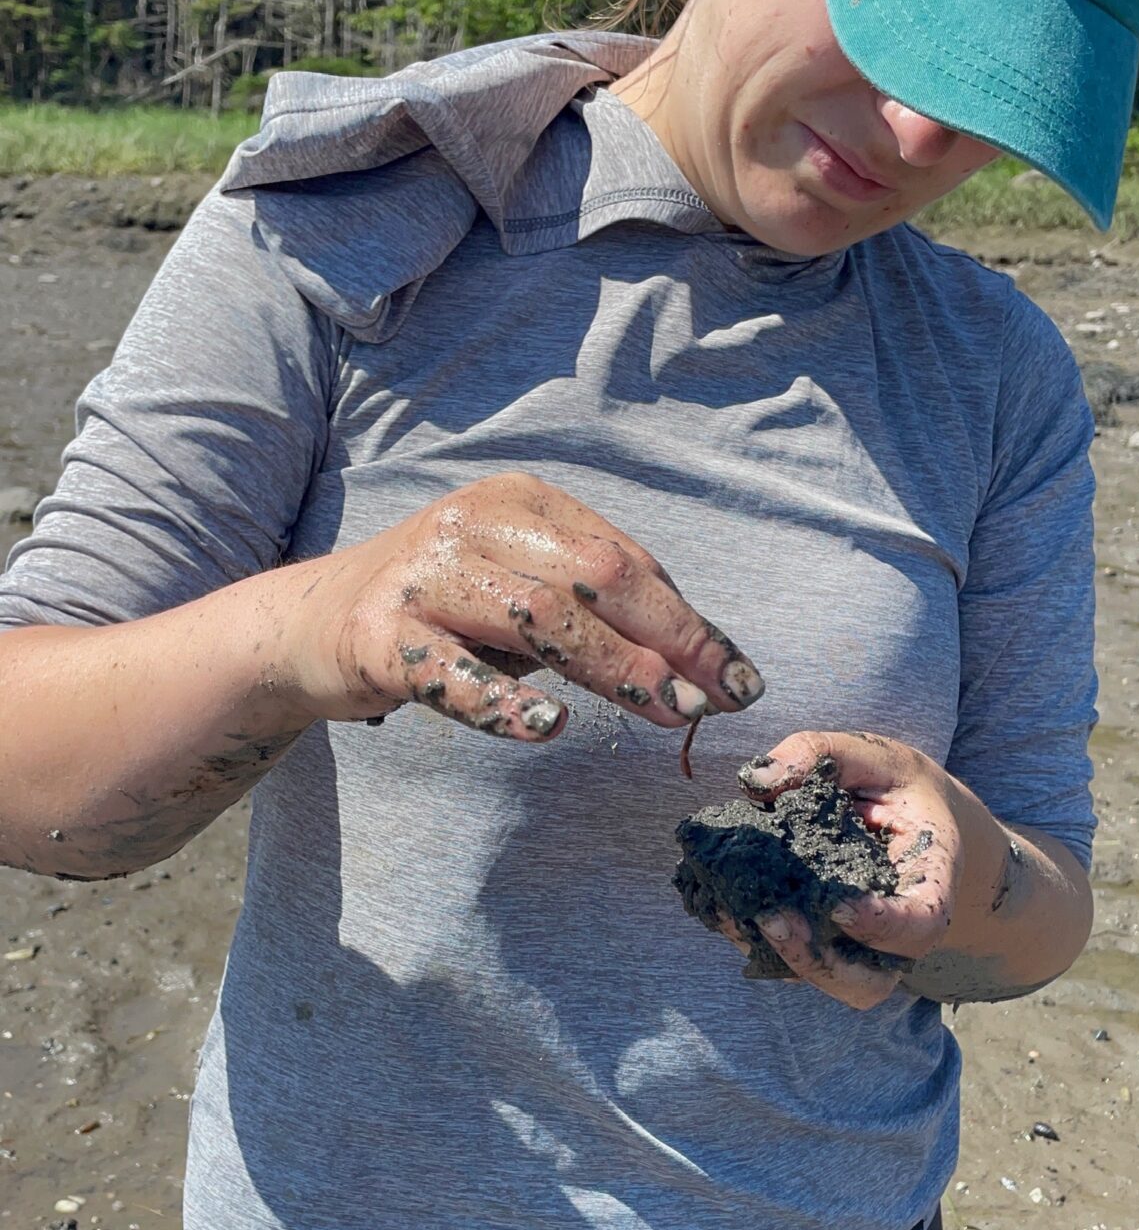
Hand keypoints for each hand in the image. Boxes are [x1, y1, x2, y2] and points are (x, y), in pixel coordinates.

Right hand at [281, 472, 763, 743]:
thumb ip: (592, 608)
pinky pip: (453, 674)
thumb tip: (697, 664)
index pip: (624, 559)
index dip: (688, 622)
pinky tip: (548, 727)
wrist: (308, 626)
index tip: (739, 677)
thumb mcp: (517, 585)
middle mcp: (471, 525)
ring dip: (613, 669)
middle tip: (716, 701)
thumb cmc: (440, 611)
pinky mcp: (381, 639)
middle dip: (667, 643)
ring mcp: (424, 579)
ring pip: (539, 618)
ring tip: (666, 711)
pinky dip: (503, 703)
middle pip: (594, 580)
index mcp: (518, 501)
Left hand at [730, 730, 1005, 1010]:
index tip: (838, 907)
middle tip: (773, 921)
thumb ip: (819, 755)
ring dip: (775, 957)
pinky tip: (716, 902)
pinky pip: (788, 962)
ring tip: (730, 912)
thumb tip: (756, 781)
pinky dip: (750, 938)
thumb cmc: (895, 786)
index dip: (883, 927)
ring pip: (825, 982)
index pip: (921, 925)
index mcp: (930, 883)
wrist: (911, 816)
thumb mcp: (872, 753)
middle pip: (870, 983)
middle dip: (819, 964)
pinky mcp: (819, 942)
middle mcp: (898, 932)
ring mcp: (859, 947)